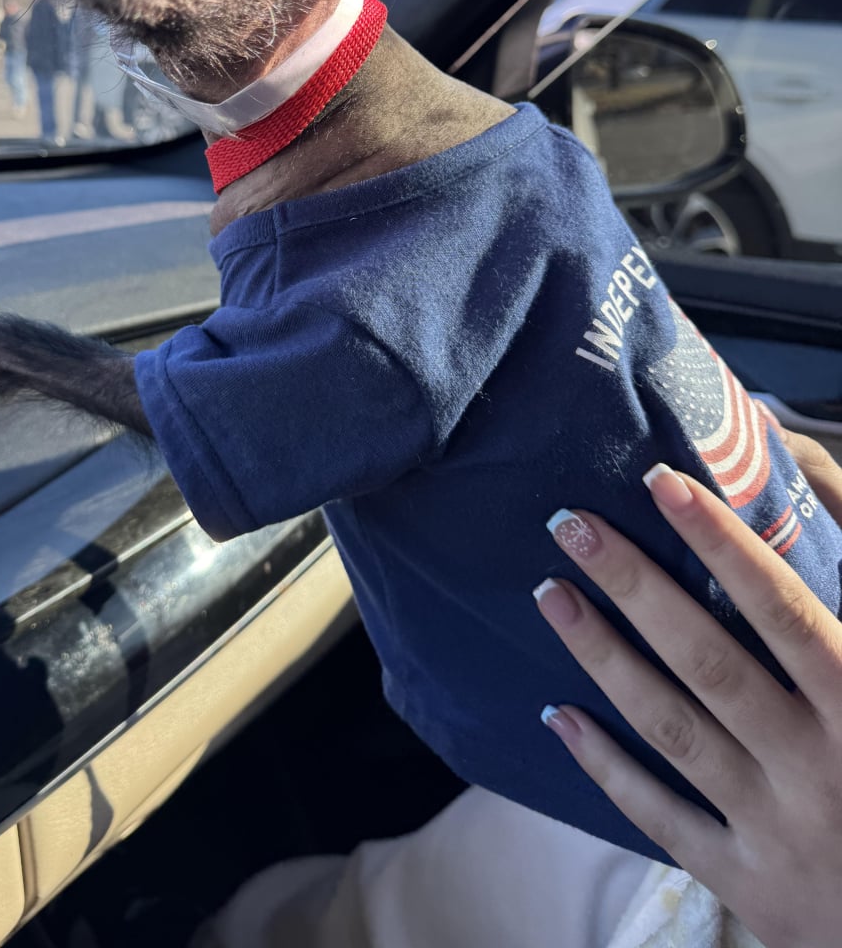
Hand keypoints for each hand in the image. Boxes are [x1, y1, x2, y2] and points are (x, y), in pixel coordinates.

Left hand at [534, 428, 841, 947]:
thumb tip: (811, 506)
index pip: (782, 610)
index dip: (722, 542)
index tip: (661, 481)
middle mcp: (818, 766)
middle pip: (708, 660)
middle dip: (635, 585)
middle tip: (571, 523)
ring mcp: (778, 827)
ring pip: (673, 728)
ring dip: (604, 657)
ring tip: (551, 593)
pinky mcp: (749, 884)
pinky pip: (662, 817)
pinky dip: (607, 766)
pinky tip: (558, 715)